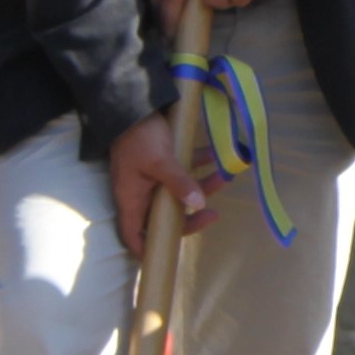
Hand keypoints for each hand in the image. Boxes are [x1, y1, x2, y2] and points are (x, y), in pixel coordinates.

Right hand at [107, 112, 214, 259]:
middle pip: (163, 216)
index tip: (168, 254)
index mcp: (132, 199)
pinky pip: (180, 170)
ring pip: (176, 192)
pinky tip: (215, 156)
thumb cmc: (140, 136)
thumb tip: (198, 206)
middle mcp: (139, 192)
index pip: (134, 235)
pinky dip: (197, 166)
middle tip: (213, 213)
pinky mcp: (158, 160)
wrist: (131, 101)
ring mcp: (149, 176)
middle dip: (190, 216)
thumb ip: (179, 184)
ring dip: (200, 187)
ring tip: (223, 177)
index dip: (147, 249)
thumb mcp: (160, 162)